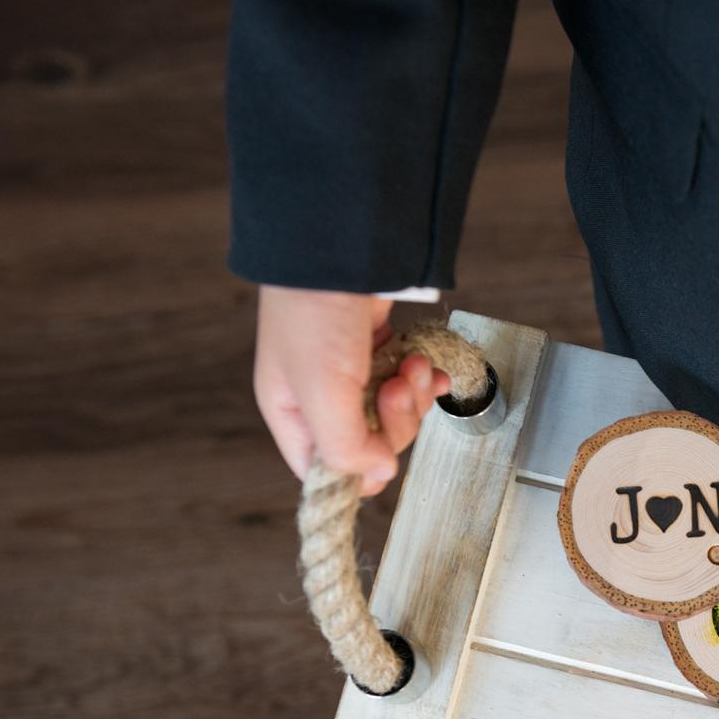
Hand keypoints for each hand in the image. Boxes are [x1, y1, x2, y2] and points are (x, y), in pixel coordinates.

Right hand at [253, 284, 451, 496]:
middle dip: (394, 420)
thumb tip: (379, 473)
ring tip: (412, 365)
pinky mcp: (379, 349)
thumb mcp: (322, 392)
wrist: (343, 245)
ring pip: (395, 414)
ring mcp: (351, 373)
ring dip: (414, 396)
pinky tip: (426, 365)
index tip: (378, 451)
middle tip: (396, 386)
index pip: (324, 471)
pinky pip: (409, 383)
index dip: (356, 470)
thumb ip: (345, 447)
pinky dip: (424, 378)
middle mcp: (319, 398)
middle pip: (369, 444)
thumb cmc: (315, 312)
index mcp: (292, 414)